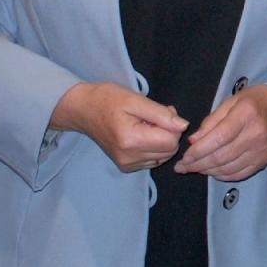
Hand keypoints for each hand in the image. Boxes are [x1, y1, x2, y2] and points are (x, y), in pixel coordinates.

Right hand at [49, 81, 186, 172]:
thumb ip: (161, 114)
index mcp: (131, 140)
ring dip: (161, 140)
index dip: (172, 125)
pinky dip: (153, 147)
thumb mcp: (136, 99)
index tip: (162, 112)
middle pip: (169, 150)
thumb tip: (183, 126)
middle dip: (168, 132)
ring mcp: (127, 165)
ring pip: (163, 156)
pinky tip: (142, 134)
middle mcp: (129, 158)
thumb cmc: (108, 99)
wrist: (83, 110)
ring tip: (146, 124)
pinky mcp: (126, 167)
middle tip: (154, 116)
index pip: (171, 141)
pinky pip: (153, 160)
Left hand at [176, 85, 266, 181]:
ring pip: (228, 168)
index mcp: (246, 114)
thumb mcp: (231, 102)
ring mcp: (261, 150)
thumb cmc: (255, 102)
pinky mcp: (264, 161)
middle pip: (221, 156)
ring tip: (194, 169)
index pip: (218, 138)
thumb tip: (193, 142)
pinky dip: (222, 175)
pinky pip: (238, 174)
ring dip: (207, 171)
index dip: (198, 151)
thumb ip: (211, 121)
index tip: (184, 156)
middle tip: (182, 167)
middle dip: (198, 164)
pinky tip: (211, 171)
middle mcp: (256, 134)